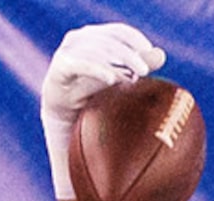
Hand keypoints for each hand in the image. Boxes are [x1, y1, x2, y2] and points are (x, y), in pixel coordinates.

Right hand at [41, 22, 164, 195]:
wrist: (73, 155)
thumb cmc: (101, 124)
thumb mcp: (123, 96)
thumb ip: (138, 72)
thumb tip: (160, 53)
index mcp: (93, 49)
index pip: (113, 32)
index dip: (130, 37)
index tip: (149, 50)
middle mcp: (75, 51)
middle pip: (100, 37)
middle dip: (125, 50)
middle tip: (145, 70)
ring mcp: (62, 64)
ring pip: (87, 47)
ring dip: (113, 58)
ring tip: (132, 77)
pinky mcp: (53, 81)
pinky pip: (71, 65)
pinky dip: (93, 68)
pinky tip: (112, 79)